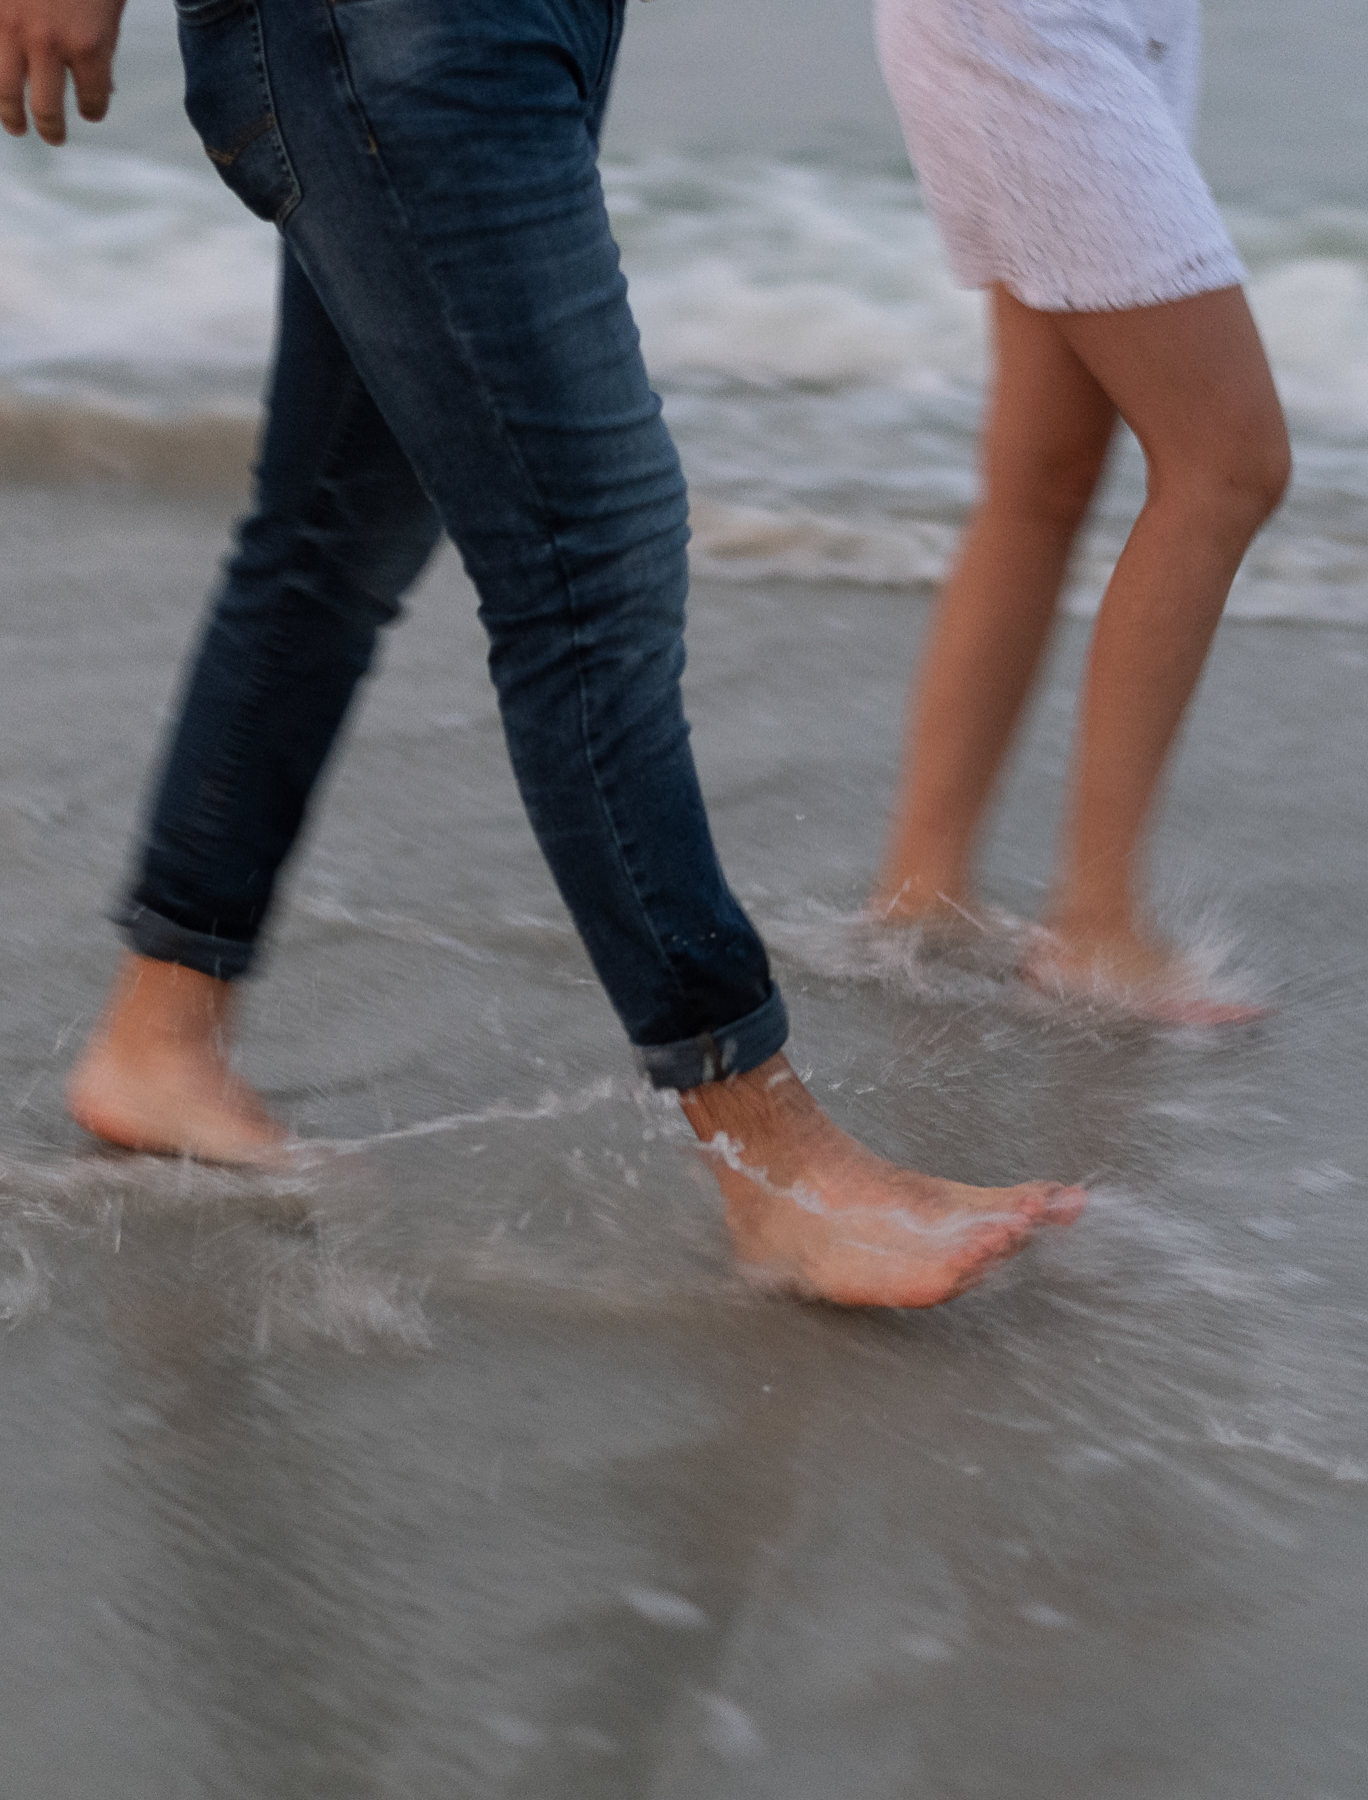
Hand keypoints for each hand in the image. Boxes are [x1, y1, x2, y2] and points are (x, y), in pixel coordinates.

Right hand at [0, 0, 126, 143]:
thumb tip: (105, 87)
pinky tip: (3, 87)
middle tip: (54, 137)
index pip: (92, 100)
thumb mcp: (110, 5)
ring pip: (6, 90)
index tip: (91, 113)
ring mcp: (11, 27)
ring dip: (11, 115)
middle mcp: (46, 42)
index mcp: (87, 43)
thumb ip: (105, 46)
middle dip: (52, 129)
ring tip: (16, 126)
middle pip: (46, 109)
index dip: (94, 110)